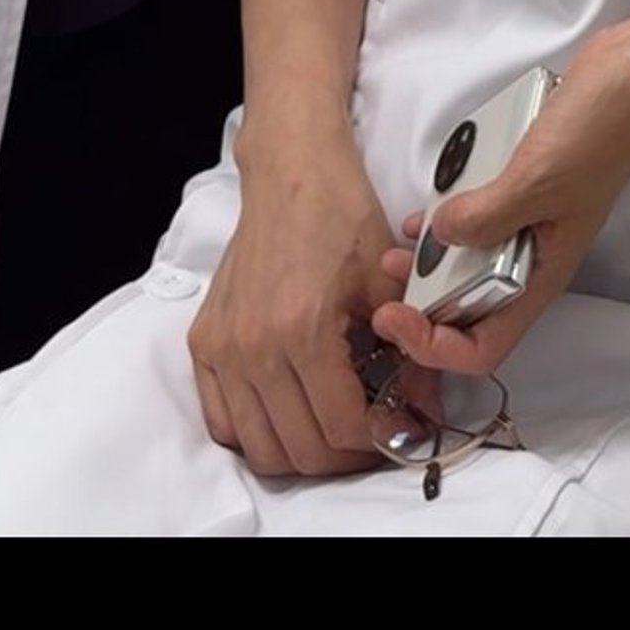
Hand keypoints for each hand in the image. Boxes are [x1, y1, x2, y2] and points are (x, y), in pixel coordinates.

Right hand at [188, 130, 421, 481]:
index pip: (341, 428)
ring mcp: (223, 348)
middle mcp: (254, 347)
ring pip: (259, 448)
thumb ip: (409, 353)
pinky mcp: (203, 343)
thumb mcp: (386, 283)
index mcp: (303, 330)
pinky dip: (255, 432)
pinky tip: (286, 412)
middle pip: (300, 450)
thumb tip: (425, 409)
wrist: (292, 173)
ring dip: (300, 453)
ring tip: (331, 429)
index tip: (399, 429)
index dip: (379, 440)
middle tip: (370, 436)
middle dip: (344, 456)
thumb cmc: (341, 215)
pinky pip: (222, 421)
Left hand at [365, 26, 629, 382]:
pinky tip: (427, 205)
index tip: (396, 315)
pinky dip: (449, 218)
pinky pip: (478, 216)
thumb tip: (438, 240)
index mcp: (542, 274)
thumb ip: (485, 216)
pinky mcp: (524, 186)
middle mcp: (533, 256)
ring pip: (470, 263)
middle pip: (470, 310)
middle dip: (424, 304)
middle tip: (386, 278)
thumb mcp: (536, 180)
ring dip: (432, 262)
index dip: (435, 346)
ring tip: (397, 245)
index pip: (485, 346)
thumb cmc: (600, 133)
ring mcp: (528, 220)